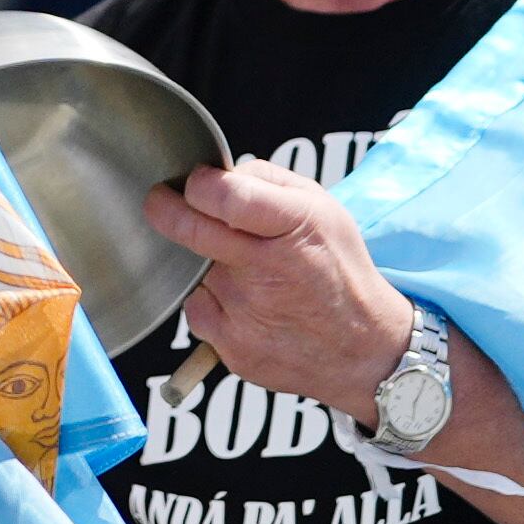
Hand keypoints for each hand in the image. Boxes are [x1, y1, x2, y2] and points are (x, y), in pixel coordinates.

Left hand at [145, 157, 411, 420]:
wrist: (362, 348)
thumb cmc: (338, 269)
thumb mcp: (321, 207)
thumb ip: (266, 179)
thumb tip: (217, 175)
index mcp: (295, 227)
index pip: (225, 196)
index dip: (198, 183)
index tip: (194, 182)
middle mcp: (269, 271)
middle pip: (191, 230)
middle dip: (165, 208)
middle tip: (161, 201)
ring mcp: (248, 314)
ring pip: (194, 270)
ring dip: (204, 262)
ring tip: (244, 270)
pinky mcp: (234, 349)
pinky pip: (196, 309)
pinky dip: (210, 301)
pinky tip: (242, 302)